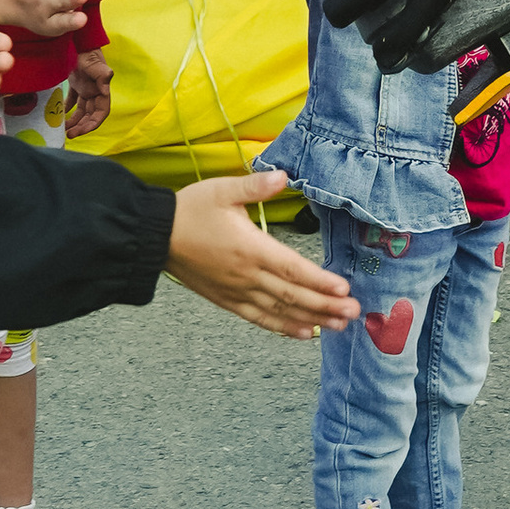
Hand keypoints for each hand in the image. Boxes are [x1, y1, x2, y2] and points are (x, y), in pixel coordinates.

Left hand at [65, 46, 113, 141]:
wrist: (80, 43)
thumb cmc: (89, 54)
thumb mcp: (96, 65)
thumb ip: (103, 75)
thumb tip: (106, 88)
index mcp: (102, 92)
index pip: (100, 114)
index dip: (93, 124)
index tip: (82, 131)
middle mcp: (95, 93)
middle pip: (90, 116)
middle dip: (82, 127)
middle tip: (69, 135)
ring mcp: (86, 90)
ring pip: (81, 112)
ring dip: (74, 122)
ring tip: (62, 130)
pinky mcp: (77, 86)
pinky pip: (72, 102)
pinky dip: (67, 109)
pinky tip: (59, 116)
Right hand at [164, 172, 359, 334]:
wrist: (156, 236)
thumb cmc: (190, 211)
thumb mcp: (221, 190)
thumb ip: (255, 186)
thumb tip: (282, 175)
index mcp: (250, 247)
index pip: (292, 268)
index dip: (319, 281)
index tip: (343, 288)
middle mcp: (246, 275)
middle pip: (293, 295)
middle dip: (326, 305)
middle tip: (354, 311)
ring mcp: (237, 291)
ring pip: (280, 310)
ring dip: (312, 319)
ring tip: (339, 325)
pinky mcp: (227, 301)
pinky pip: (259, 318)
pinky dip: (283, 327)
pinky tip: (304, 333)